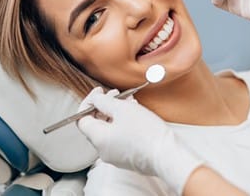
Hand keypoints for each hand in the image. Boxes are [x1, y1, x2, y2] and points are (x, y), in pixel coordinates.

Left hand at [77, 87, 202, 192]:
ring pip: (109, 129)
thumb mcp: (123, 109)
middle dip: (104, 106)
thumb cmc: (146, 133)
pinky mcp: (128, 157)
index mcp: (98, 138)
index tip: (99, 93)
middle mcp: (103, 150)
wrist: (168, 155)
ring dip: (116, 113)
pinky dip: (123, 124)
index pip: (81, 119)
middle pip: (96, 124)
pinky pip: (120, 137)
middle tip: (115, 94)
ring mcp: (115, 155)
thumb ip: (104, 102)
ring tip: (129, 101)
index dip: (88, 103)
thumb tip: (95, 98)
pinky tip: (135, 113)